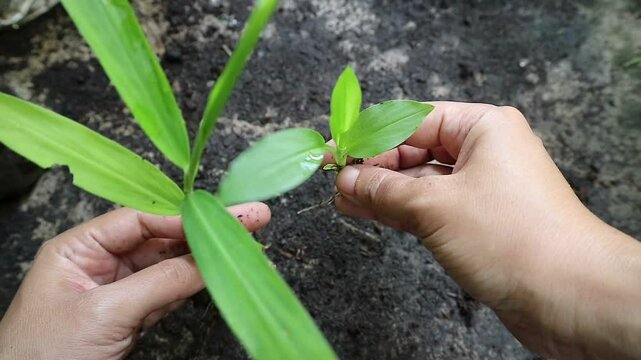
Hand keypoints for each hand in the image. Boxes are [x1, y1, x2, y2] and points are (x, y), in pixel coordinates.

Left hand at [0, 204, 270, 359]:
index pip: (139, 219)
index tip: (221, 217)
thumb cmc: (46, 354)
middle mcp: (101, 261)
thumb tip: (207, 260)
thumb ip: (160, 282)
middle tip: (251, 217)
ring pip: (170, 265)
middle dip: (203, 230)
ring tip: (245, 242)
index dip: (182, 217)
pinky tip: (220, 270)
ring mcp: (119, 289)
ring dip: (205, 256)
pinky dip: (195, 284)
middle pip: (161, 238)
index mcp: (80, 248)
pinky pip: (170, 291)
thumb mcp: (105, 312)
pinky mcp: (132, 314)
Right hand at [329, 102, 640, 358]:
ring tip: (344, 200)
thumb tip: (348, 180)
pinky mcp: (479, 220)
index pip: (412, 121)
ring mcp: (483, 188)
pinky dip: (402, 210)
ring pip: (421, 181)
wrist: (568, 297)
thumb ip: (385, 190)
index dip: (370, 138)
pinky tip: (371, 212)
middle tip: (336, 181)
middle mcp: (485, 152)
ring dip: (383, 191)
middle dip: (375, 168)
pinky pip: (432, 206)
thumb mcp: (435, 206)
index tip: (336, 152)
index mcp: (483, 127)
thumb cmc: (515, 238)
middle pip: (416, 150)